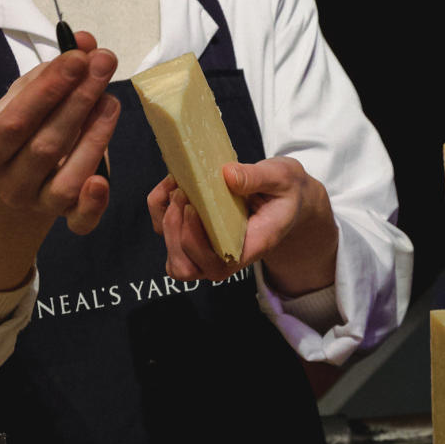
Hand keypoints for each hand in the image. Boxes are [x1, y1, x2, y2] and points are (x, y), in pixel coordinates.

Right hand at [0, 33, 119, 289]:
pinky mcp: (65, 217)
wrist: (12, 186)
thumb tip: (85, 41)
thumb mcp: (27, 98)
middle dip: (78, 101)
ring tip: (111, 99)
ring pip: (66, 179)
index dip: (48, 90)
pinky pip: (80, 221)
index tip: (78, 58)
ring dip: (94, 138)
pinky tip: (104, 179)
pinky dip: (93, 204)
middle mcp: (10, 181)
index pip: (15, 121)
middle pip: (45, 146)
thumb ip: (53, 71)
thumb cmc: (22, 131)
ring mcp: (37, 203)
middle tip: (104, 64)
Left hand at [148, 157, 337, 293]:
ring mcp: (205, 249)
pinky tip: (172, 185)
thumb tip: (228, 176)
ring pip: (172, 256)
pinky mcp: (191, 234)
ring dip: (165, 221)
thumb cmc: (284, 192)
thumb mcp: (283, 178)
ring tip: (179, 188)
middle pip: (185, 267)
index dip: (195, 242)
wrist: (285, 199)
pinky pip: (162, 229)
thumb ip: (257, 177)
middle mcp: (225, 257)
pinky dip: (159, 207)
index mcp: (251, 248)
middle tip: (184, 193)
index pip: (216, 264)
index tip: (193, 207)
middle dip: (175, 230)